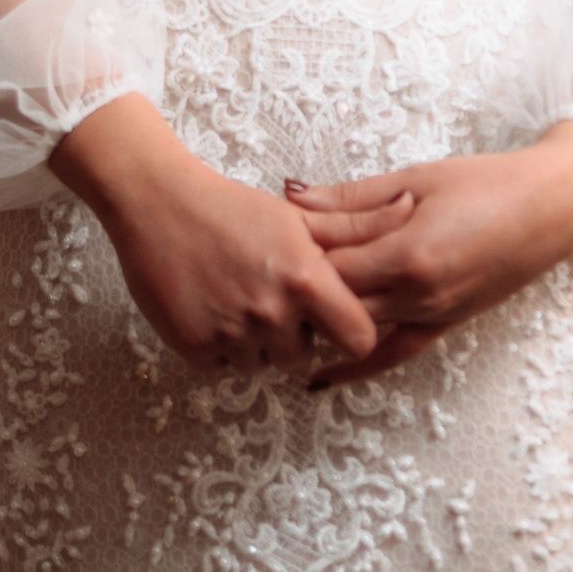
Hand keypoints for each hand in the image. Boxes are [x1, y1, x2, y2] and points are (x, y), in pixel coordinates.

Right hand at [48, 93, 399, 373]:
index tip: (331, 314)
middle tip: (270, 291)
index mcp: (305, 279)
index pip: (358, 340)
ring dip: (256, 340)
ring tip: (238, 294)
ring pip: (263, 363)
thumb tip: (413, 206)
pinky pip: (225, 367)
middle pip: (305, 354)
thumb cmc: (233, 208)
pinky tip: (213, 304)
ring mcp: (231, 335)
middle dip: (295, 331)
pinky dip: (222, 344)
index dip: (348, 330)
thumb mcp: (297, 218)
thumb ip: (357, 225)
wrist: (158, 204)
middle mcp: (271, 313)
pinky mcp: (195, 350)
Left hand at [286, 122, 572, 386]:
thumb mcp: (415, 179)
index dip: (290, 255)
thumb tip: (291, 197)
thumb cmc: (486, 183)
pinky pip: (391, 357)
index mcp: (408, 255)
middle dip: (298, 291)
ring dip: (320, 323)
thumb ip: (350, 197)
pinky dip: (354, 368)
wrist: (550, 210)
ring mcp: (431, 318)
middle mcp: (417, 297)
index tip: (260, 239)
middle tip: (260, 276)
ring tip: (280, 314)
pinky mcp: (442, 328)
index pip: (328, 268)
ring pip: (356, 332)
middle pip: (335, 305)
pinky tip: (320, 376)